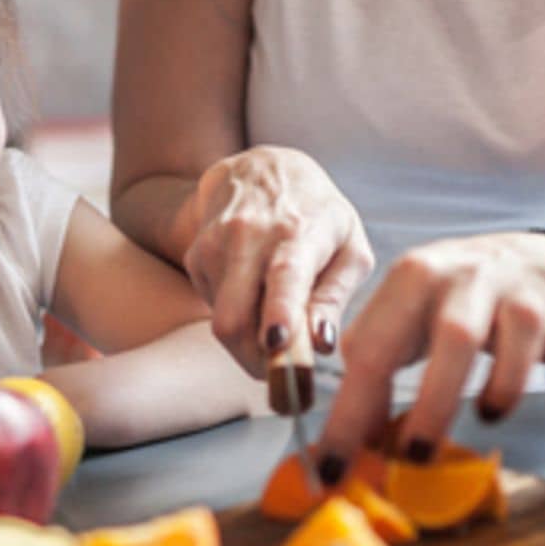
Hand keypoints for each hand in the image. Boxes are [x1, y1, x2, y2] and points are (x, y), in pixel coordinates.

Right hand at [181, 146, 372, 376]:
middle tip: (284, 376)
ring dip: (249, 343)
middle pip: (234, 317)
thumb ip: (335, 297)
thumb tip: (322, 345)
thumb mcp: (348, 247)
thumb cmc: (317, 214)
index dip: (280, 312)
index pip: (285, 275)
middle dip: (256, 361)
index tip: (278, 344)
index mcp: (297, 232)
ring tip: (276, 326)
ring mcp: (215, 244)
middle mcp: (249, 236)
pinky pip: (213, 310)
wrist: (261, 169)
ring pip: (221, 322)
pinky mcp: (195, 256)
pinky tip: (253, 293)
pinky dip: (236, 317)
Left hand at [314, 232, 544, 467]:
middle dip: (432, 403)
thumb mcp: (413, 315)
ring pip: (523, 330)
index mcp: (415, 277)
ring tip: (492, 413)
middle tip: (418, 456)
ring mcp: (531, 288)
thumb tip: (348, 437)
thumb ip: (379, 361)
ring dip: (507, 383)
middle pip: (453, 336)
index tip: (336, 468)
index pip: (373, 347)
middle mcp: (472, 274)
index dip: (351, 412)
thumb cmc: (468, 300)